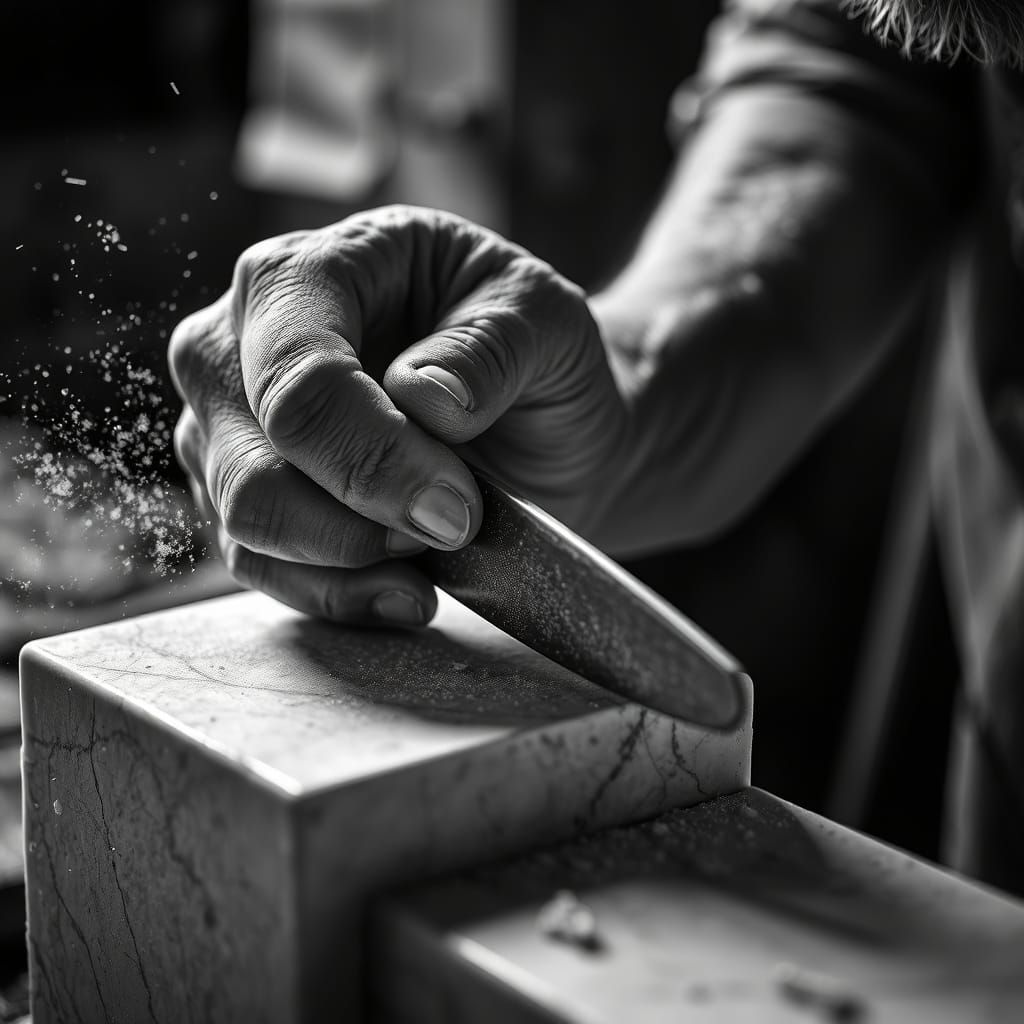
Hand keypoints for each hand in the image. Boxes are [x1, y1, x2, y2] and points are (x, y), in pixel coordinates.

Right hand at [169, 205, 626, 626]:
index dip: (373, 459)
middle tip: (454, 525)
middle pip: (254, 465)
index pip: (300, 377)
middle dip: (360, 522)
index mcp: (309, 271)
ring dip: (351, 561)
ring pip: (247, 524)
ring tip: (438, 550)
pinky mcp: (238, 494)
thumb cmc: (532, 353)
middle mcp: (239, 344)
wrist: (537, 418)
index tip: (456, 508)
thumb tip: (424, 397)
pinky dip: (337, 594)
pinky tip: (408, 590)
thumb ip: (492, 346)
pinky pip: (260, 568)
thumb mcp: (547, 320)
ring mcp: (227, 426)